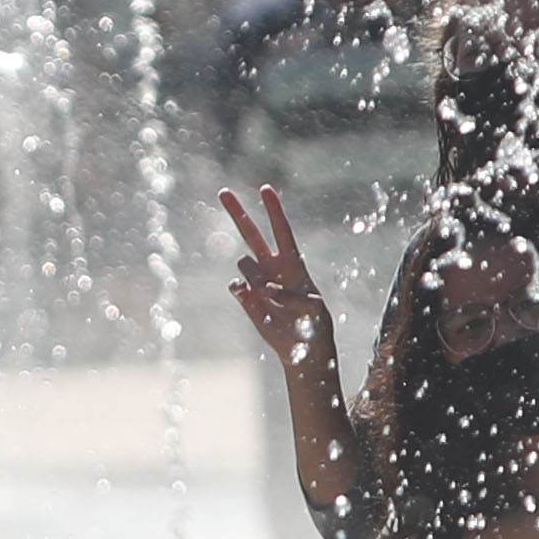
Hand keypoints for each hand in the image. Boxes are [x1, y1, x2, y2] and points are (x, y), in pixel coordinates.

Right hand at [217, 181, 333, 374]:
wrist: (302, 349)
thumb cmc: (315, 325)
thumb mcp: (313, 309)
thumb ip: (291, 295)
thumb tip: (264, 287)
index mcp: (292, 263)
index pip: (281, 230)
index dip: (274, 210)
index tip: (265, 188)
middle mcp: (272, 267)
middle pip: (251, 234)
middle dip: (238, 213)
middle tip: (223, 192)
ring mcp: (257, 281)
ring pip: (245, 265)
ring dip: (255, 277)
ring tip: (271, 298)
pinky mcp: (246, 299)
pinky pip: (236, 286)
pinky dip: (240, 289)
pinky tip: (249, 296)